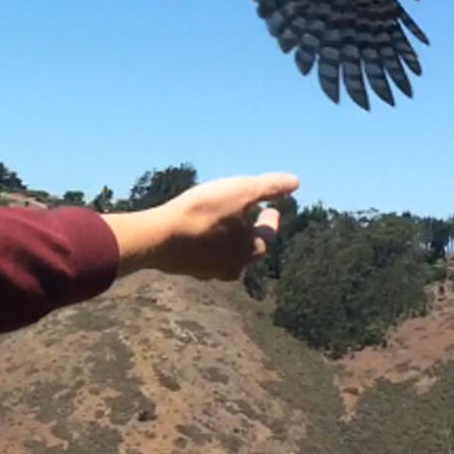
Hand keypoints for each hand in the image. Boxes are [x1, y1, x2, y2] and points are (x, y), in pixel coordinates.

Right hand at [101, 173, 296, 281]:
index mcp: (250, 250)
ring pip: (225, 254)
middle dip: (251, 232)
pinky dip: (206, 243)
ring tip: (223, 223)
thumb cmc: (204, 213)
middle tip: (250, 217)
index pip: (269, 234)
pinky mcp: (186, 268)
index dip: (271, 219)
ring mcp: (208, 271)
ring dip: (228, 239)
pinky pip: (203, 255)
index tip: (272, 208)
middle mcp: (233, 267)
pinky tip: (198, 233)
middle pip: (249, 249)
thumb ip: (270, 187)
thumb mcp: (241, 191)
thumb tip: (295, 182)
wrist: (158, 238)